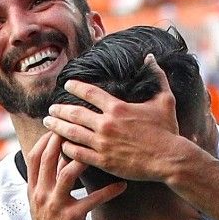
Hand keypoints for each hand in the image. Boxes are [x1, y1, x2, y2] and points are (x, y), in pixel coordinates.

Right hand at [24, 132, 125, 219]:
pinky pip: (92, 200)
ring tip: (101, 148)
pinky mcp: (72, 218)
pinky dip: (109, 191)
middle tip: (82, 125)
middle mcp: (42, 193)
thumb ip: (47, 182)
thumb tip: (59, 159)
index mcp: (34, 188)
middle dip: (63, 138)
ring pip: (67, 173)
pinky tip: (121, 185)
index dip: (46, 138)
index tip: (60, 124)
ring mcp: (56, 205)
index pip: (35, 155)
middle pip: (49, 158)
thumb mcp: (40, 203)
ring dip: (84, 158)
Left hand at [42, 54, 198, 181]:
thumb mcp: (165, 100)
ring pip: (72, 133)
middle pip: (74, 113)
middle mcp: (106, 124)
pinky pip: (78, 154)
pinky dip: (67, 149)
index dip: (75, 87)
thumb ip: (157, 77)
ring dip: (57, 127)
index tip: (67, 85)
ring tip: (48, 123)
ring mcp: (103, 144)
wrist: (170, 159)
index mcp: (118, 108)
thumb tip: (151, 57)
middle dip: (59, 110)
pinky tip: (61, 145)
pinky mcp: (103, 161)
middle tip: (50, 109)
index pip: (90, 92)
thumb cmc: (168, 130)